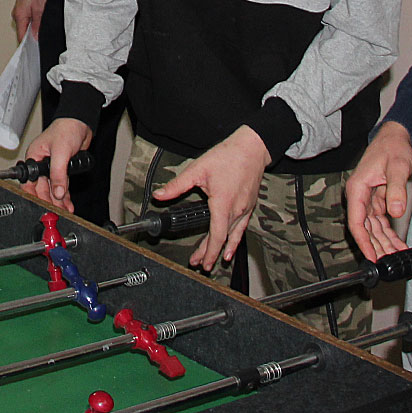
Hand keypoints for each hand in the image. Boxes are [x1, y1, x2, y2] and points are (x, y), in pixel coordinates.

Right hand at [11, 0, 46, 42]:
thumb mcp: (41, 10)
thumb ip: (37, 25)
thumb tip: (36, 37)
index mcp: (19, 15)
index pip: (21, 36)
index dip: (28, 45)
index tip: (33, 51)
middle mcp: (17, 14)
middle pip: (23, 31)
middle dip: (32, 36)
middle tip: (40, 42)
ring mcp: (20, 10)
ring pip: (26, 25)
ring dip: (33, 28)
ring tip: (41, 31)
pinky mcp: (24, 7)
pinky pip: (28, 18)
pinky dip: (33, 22)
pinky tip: (40, 22)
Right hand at [24, 117, 92, 211]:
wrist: (81, 123)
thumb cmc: (67, 129)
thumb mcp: (61, 152)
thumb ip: (58, 173)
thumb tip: (57, 192)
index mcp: (34, 157)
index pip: (30, 182)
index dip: (34, 195)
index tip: (41, 207)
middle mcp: (41, 163)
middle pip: (42, 188)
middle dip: (49, 201)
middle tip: (55, 213)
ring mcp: (52, 166)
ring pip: (52, 188)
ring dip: (58, 200)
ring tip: (64, 211)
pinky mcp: (62, 168)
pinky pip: (61, 185)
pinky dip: (64, 194)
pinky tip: (67, 203)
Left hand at [153, 127, 271, 270]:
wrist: (251, 148)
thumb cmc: (228, 156)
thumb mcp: (198, 169)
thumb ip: (177, 185)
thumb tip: (160, 195)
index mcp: (223, 203)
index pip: (216, 235)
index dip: (209, 251)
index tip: (202, 262)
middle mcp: (236, 209)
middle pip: (223, 239)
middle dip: (211, 253)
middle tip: (201, 264)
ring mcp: (245, 209)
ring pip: (233, 236)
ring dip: (223, 249)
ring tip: (215, 261)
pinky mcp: (249, 206)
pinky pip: (242, 228)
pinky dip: (236, 240)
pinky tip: (231, 247)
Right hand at [345, 120, 411, 259]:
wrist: (396, 136)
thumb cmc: (393, 147)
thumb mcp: (397, 167)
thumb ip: (395, 190)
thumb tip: (395, 212)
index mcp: (358, 188)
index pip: (357, 222)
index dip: (363, 242)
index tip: (372, 257)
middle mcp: (360, 195)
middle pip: (365, 228)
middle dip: (376, 246)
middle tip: (389, 263)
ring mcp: (368, 198)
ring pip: (374, 227)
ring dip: (384, 242)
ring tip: (397, 257)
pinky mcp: (377, 199)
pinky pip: (381, 221)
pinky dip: (389, 233)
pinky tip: (398, 244)